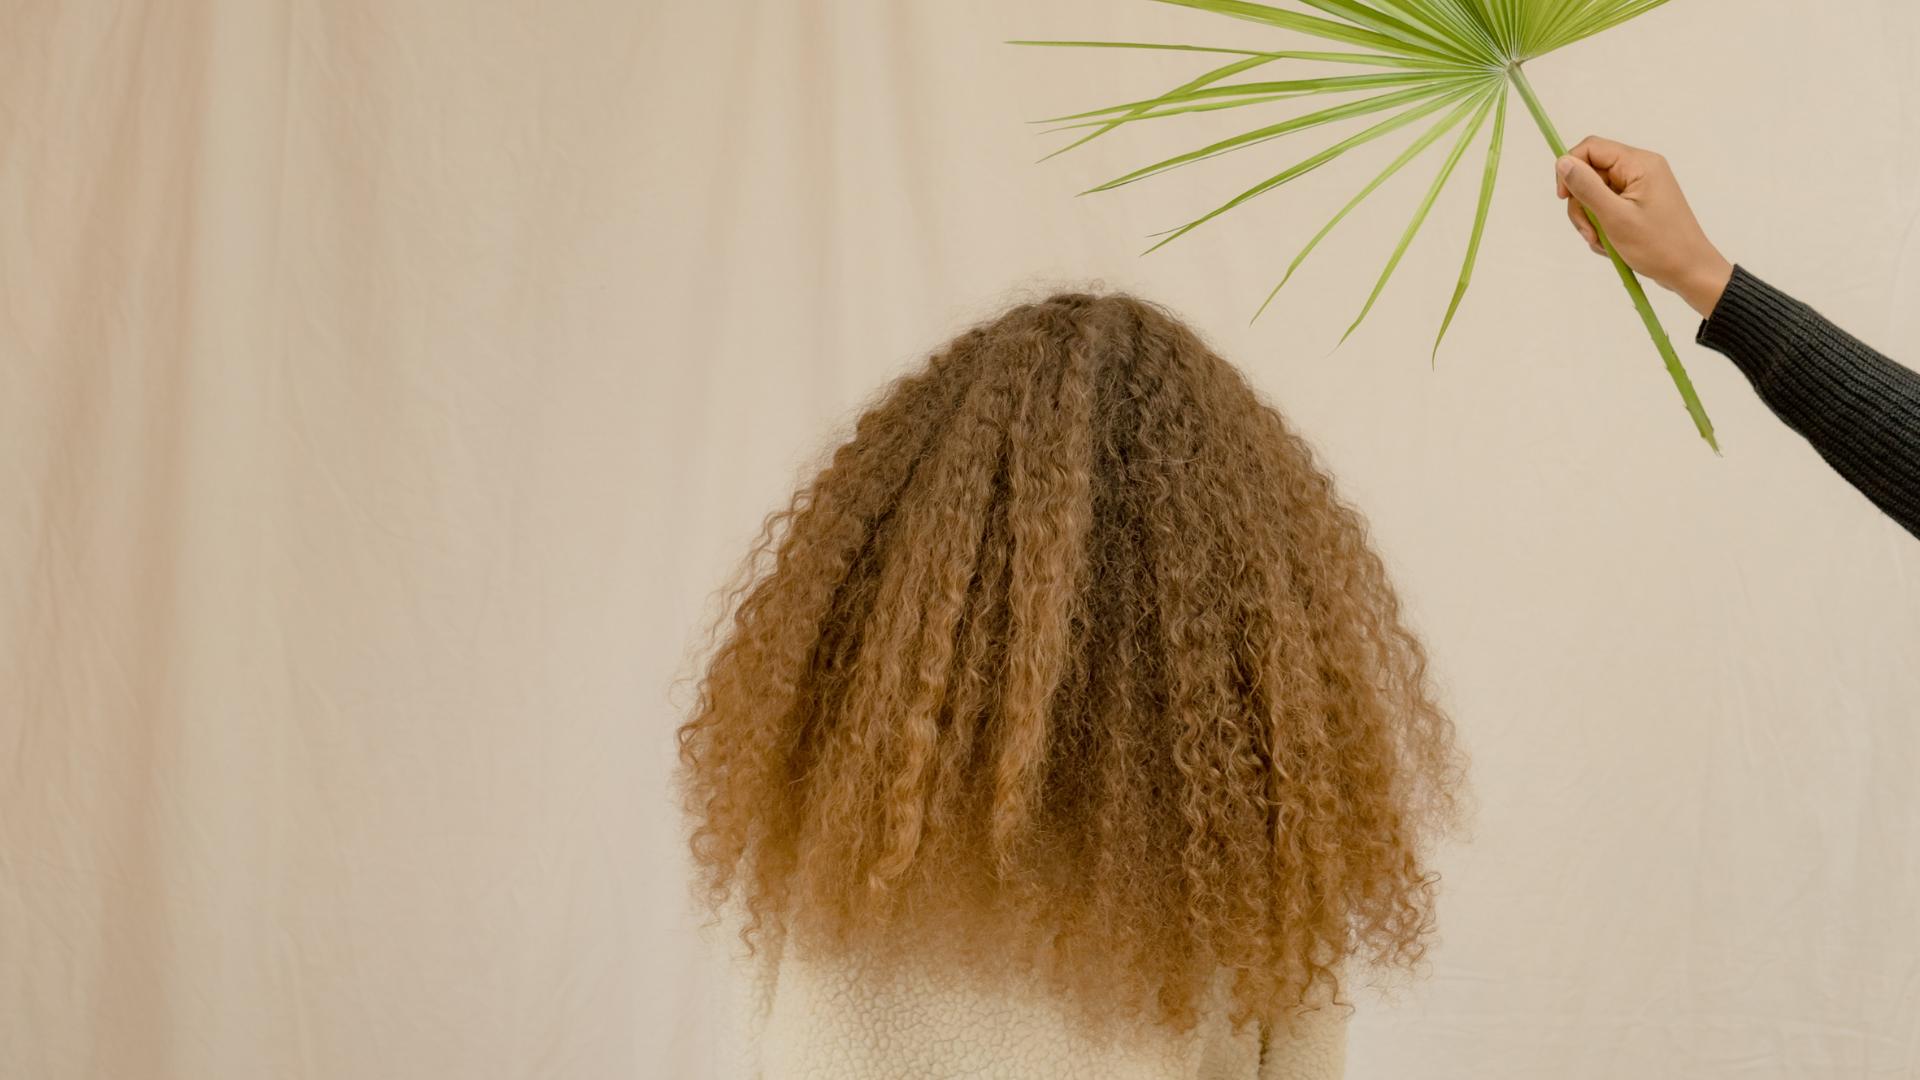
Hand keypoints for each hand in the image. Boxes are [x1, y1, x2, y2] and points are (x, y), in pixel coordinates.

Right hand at [1555, 136, 1733, 317]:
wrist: (1689, 271)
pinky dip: (1602, 226)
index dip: (1570, 169)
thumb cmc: (1659, 246)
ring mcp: (1639, 187)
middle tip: (1588, 232)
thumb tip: (1562, 162)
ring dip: (1590, 219)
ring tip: (1602, 242)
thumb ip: (1587, 187)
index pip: (1590, 148)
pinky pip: (1607, 207)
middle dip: (1581, 204)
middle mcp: (1640, 169)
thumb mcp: (1616, 217)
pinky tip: (1611, 244)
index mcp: (1639, 164)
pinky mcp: (1637, 203)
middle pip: (1590, 173)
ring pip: (1595, 193)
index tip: (1563, 198)